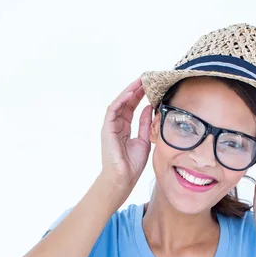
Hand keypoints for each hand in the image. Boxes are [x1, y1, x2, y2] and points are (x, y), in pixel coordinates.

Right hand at [100, 76, 152, 192]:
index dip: (139, 97)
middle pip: (125, 103)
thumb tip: (149, 108)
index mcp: (124, 129)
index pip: (131, 108)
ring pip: (118, 103)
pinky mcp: (107, 129)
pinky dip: (121, 101)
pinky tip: (131, 93)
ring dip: (128, 92)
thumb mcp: (144, 140)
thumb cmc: (132, 164)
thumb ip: (144, 124)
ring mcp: (110, 126)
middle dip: (134, 90)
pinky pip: (113, 110)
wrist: (123, 177)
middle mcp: (116, 125)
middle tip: (145, 79)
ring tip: (139, 82)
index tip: (149, 87)